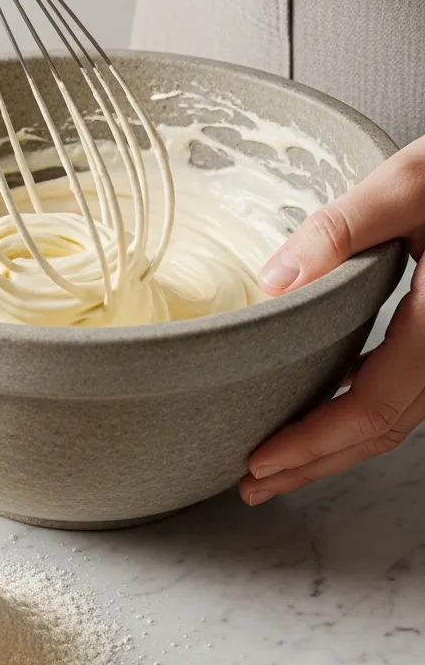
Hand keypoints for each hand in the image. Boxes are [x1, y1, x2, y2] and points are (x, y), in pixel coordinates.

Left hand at [240, 138, 424, 505]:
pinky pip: (410, 390)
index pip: (373, 407)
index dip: (314, 444)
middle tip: (255, 481)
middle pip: (384, 430)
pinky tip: (332, 402)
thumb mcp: (412, 183)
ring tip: (282, 459)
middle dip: (315, 463)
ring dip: (339, 444)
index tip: (260, 461)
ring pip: (400, 417)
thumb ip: (343, 227)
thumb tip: (275, 282)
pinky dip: (365, 409)